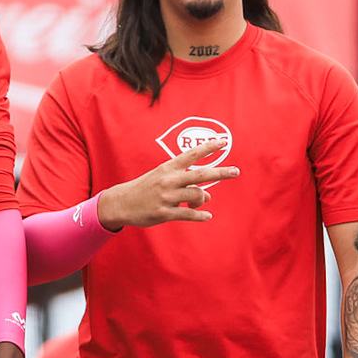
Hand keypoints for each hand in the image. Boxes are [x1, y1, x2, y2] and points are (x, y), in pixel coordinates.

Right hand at [95, 140, 238, 228]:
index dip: (209, 147)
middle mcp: (169, 180)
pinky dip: (200, 216)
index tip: (223, 141)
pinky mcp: (164, 213)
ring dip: (203, 200)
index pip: (192, 154)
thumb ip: (185, 184)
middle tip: (236, 171)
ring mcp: (167, 197)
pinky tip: (207, 216)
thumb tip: (207, 195)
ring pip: (197, 195)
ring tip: (200, 204)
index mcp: (168, 167)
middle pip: (200, 174)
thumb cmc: (145, 188)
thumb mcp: (162, 179)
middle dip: (221, 172)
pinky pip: (188, 215)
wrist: (121, 202)